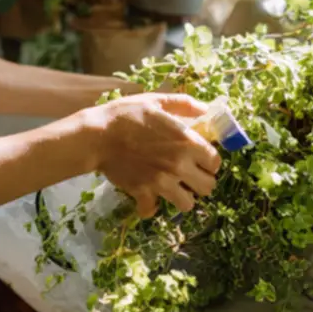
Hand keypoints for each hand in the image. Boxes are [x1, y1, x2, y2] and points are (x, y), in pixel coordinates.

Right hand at [92, 92, 220, 218]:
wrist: (97, 134)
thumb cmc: (127, 114)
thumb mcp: (156, 101)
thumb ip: (183, 104)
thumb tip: (205, 108)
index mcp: (186, 141)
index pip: (215, 162)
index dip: (209, 161)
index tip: (200, 158)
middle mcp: (179, 165)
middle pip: (208, 187)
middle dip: (201, 181)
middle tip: (189, 174)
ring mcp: (162, 182)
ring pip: (187, 204)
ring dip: (182, 196)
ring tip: (172, 186)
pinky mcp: (144, 193)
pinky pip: (154, 210)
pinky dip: (151, 206)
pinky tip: (148, 195)